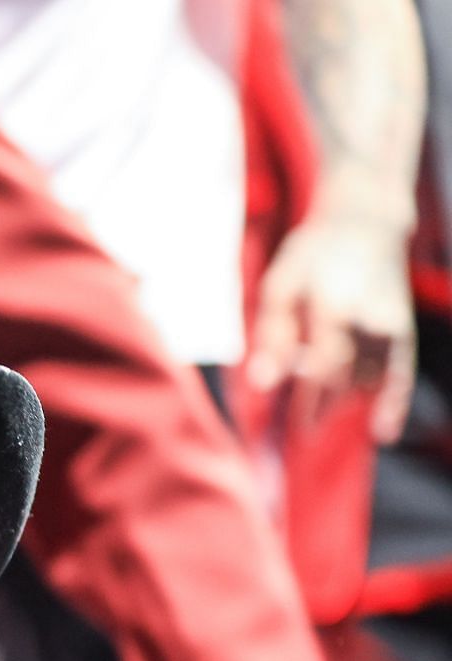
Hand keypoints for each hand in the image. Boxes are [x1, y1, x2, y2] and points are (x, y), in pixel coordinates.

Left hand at [247, 212, 416, 443]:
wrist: (366, 224)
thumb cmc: (312, 257)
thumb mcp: (280, 286)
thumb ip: (273, 336)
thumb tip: (262, 384)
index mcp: (335, 307)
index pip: (321, 368)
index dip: (306, 401)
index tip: (285, 427)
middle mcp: (370, 320)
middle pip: (344, 379)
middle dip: (319, 407)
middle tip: (297, 431)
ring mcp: (390, 326)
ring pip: (365, 380)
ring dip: (341, 401)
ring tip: (316, 416)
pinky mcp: (402, 330)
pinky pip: (401, 373)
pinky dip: (394, 403)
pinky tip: (383, 432)